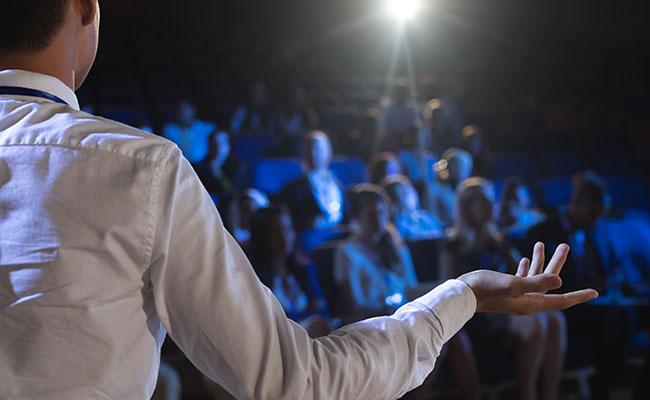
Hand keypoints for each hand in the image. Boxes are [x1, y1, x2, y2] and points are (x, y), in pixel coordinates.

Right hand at [458, 242, 597, 314]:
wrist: (461, 295)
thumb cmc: (484, 289)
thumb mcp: (511, 284)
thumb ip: (535, 282)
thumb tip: (559, 281)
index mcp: (531, 303)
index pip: (561, 300)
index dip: (579, 296)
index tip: (595, 292)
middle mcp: (526, 301)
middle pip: (550, 282)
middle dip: (558, 263)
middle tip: (565, 245)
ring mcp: (516, 296)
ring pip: (535, 277)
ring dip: (541, 260)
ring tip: (543, 243)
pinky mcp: (505, 289)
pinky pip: (522, 278)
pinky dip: (527, 267)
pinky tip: (526, 258)